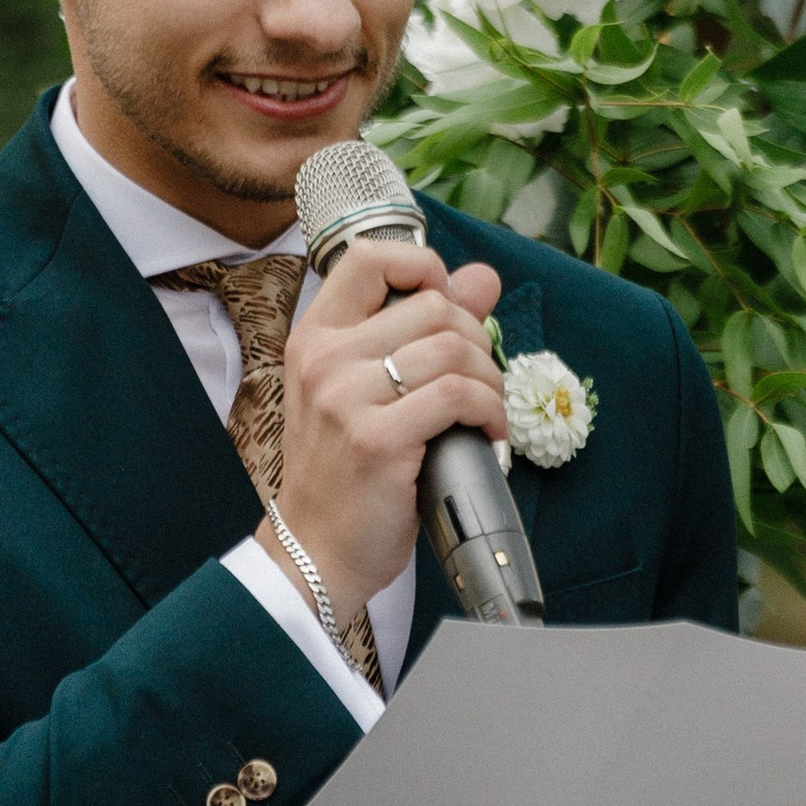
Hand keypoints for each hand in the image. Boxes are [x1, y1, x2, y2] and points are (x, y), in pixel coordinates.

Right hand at [273, 239, 505, 620]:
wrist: (317, 549)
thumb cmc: (346, 471)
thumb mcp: (367, 390)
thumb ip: (421, 329)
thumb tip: (482, 278)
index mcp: (314, 338)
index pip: (369, 257)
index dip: (424, 267)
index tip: (450, 307)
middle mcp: (323, 360)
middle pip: (432, 306)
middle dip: (477, 340)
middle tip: (480, 380)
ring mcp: (345, 400)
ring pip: (452, 349)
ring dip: (490, 380)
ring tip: (487, 409)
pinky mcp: (376, 440)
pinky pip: (456, 397)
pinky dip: (489, 411)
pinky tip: (488, 433)